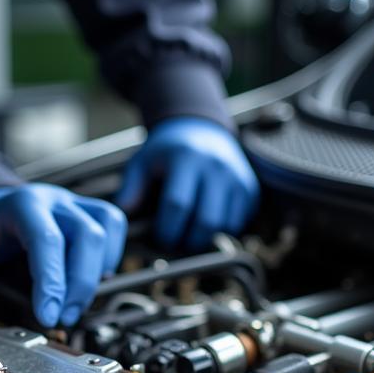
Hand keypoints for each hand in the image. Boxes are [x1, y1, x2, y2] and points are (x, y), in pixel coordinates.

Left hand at [0, 184, 126, 327]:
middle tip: (64, 317)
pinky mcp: (89, 211)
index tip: (48, 315)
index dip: (52, 281)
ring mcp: (75, 204)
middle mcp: (55, 201)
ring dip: (96, 272)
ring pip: (107, 228)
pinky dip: (109, 255)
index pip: (47, 240)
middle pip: (87, 235)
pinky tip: (91, 277)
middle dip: (79, 284)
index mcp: (24, 205)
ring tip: (76, 303)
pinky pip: (113, 225)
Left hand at [116, 117, 258, 249]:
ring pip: (224, 225)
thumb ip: (132, 188)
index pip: (178, 204)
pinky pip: (238, 222)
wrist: (201, 129)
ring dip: (205, 238)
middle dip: (187, 241)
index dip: (167, 229)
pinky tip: (206, 222)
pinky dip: (221, 231)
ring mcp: (237, 178)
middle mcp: (216, 168)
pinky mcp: (249, 189)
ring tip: (188, 233)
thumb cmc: (166, 152)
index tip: (159, 238)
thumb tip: (124, 214)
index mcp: (186, 159)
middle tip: (175, 242)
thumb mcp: (142, 162)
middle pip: (205, 221)